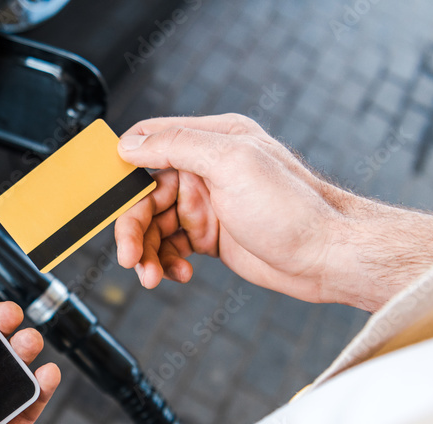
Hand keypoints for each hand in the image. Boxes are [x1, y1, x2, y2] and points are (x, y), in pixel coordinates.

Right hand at [114, 113, 351, 303]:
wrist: (327, 257)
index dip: (123, 169)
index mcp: (212, 140)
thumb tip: (131, 143)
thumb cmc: (293, 209)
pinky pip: (172, 247)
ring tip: (151, 275)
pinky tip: (180, 274)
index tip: (105, 195)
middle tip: (129, 256)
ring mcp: (208, 205)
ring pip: (155, 226)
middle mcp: (207, 169)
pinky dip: (168, 263)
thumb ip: (178, 145)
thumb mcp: (231, 163)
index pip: (150, 142)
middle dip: (132, 228)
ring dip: (147, 252)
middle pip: (145, 195)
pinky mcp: (212, 236)